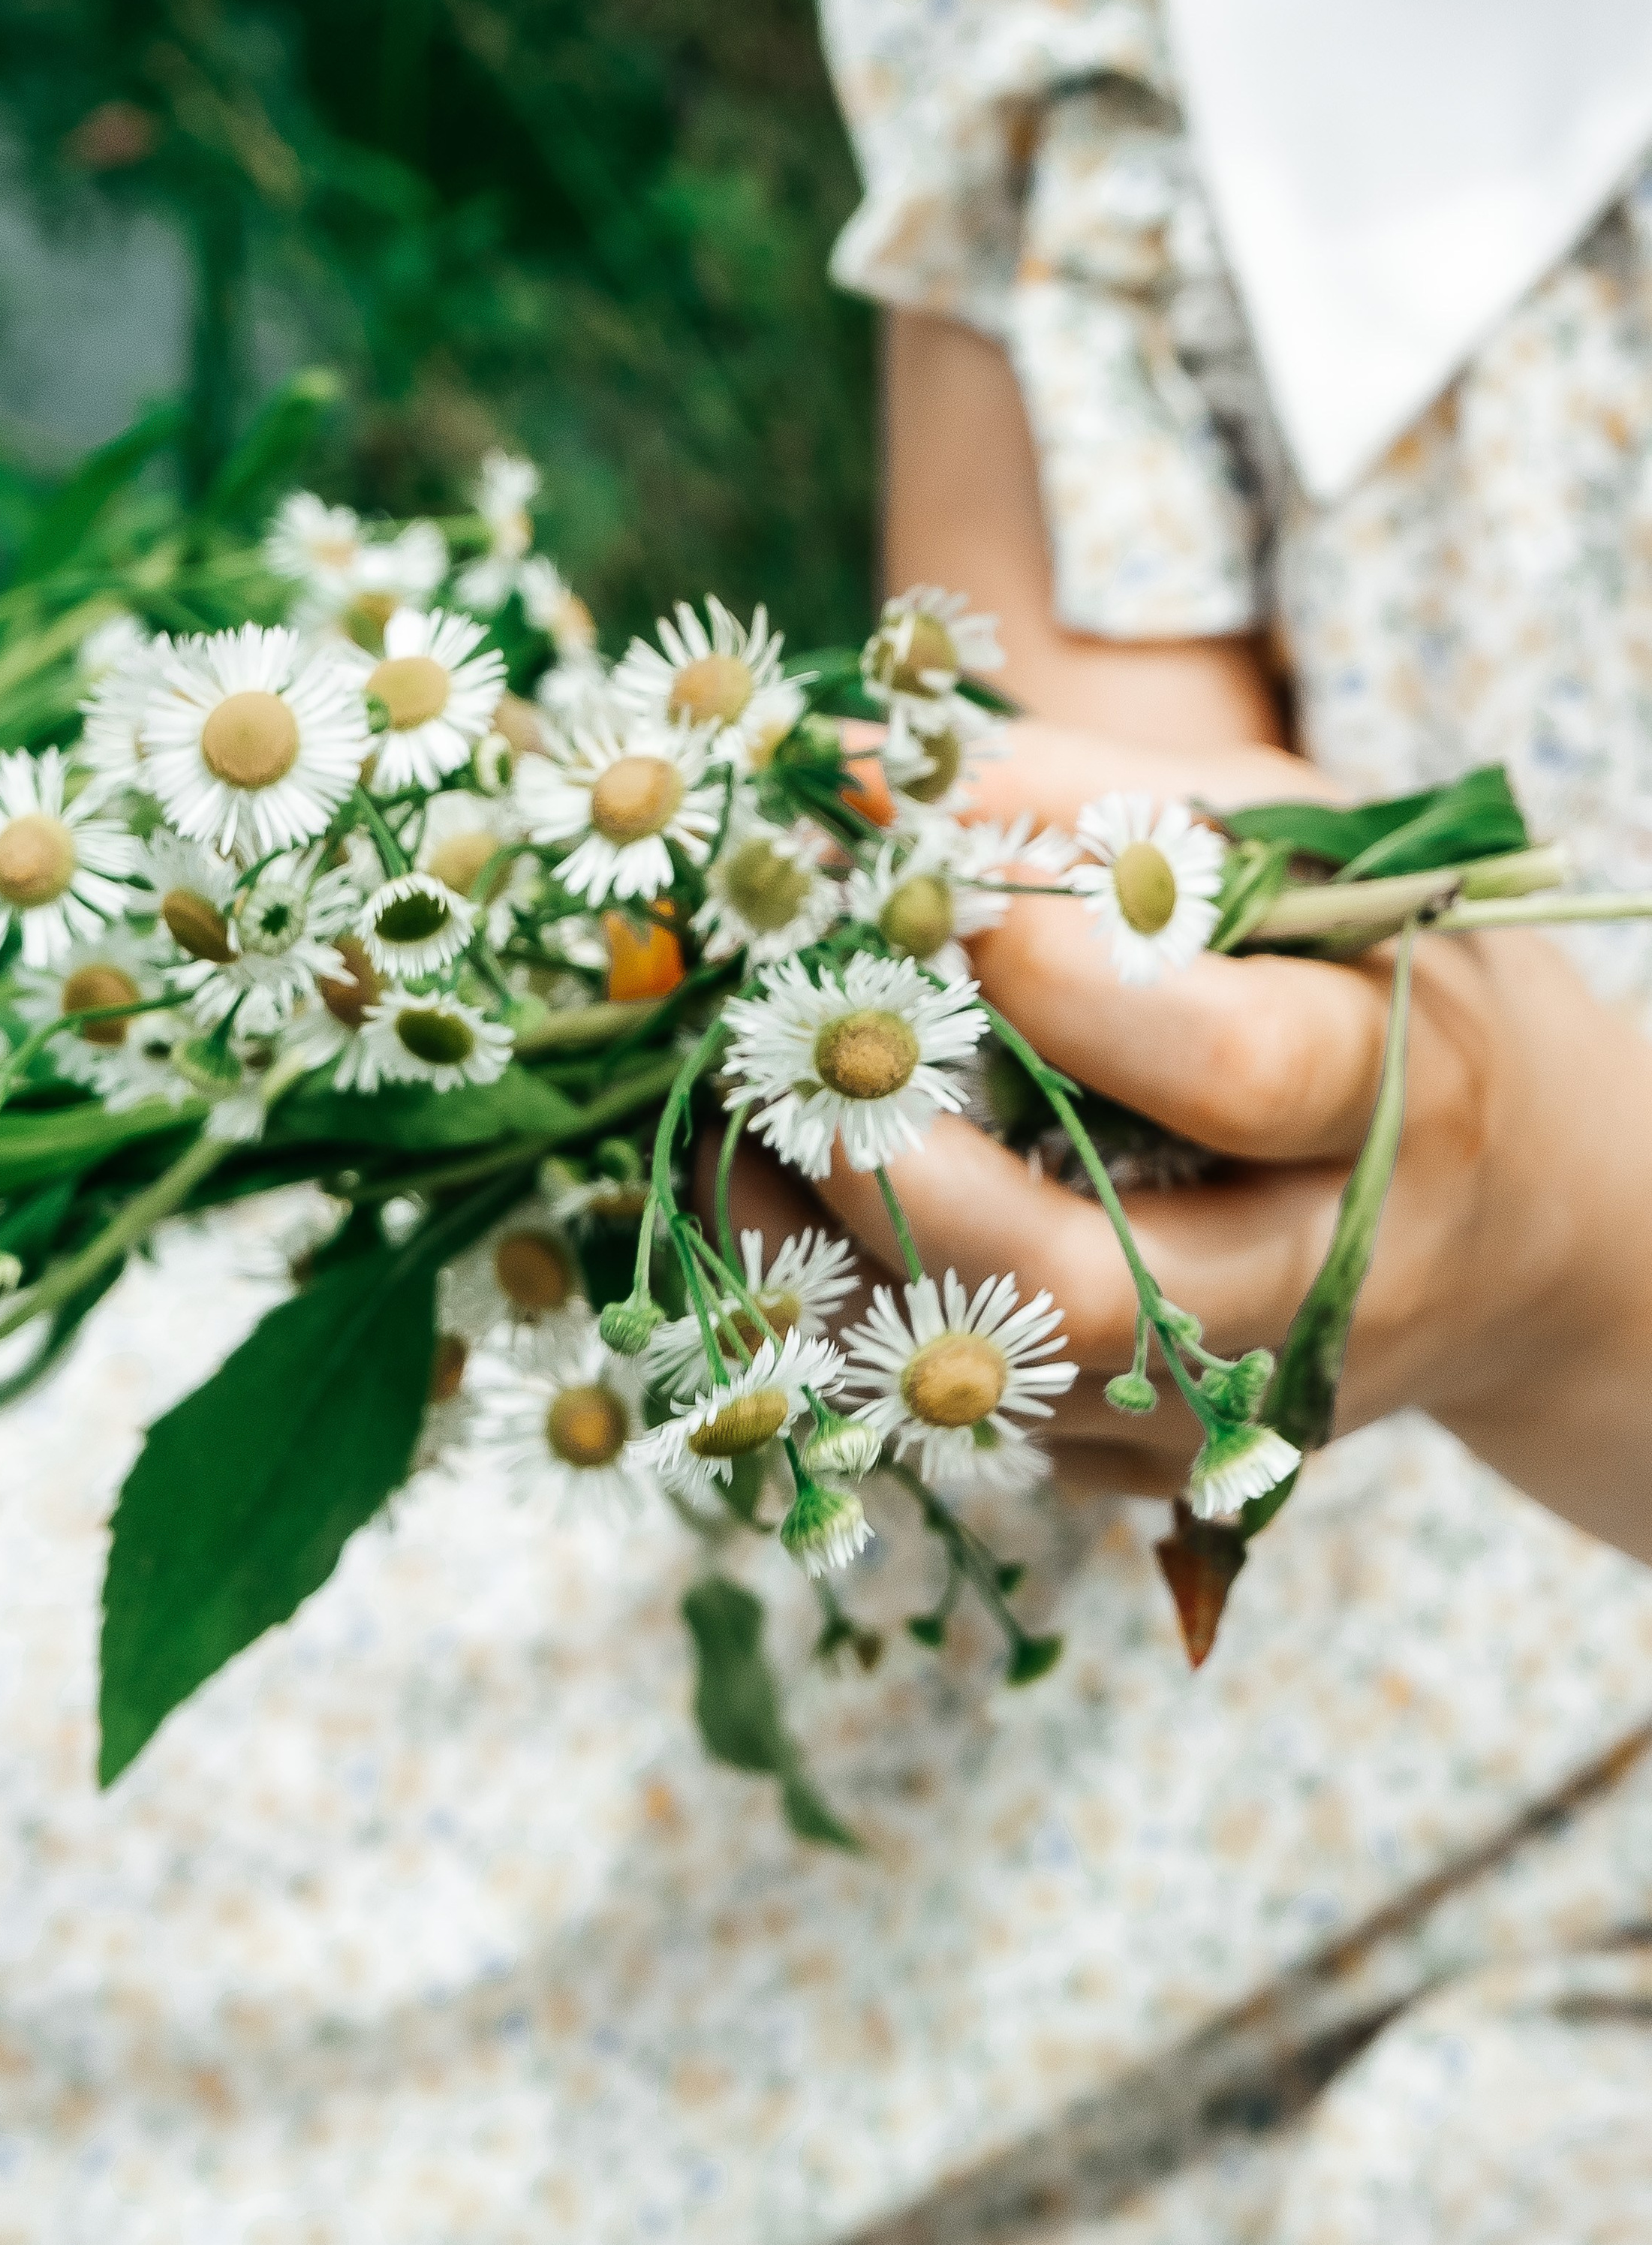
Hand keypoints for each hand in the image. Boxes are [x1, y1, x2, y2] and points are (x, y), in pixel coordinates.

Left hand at [770, 724, 1651, 1560]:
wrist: (1512, 1218)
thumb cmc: (1378, 982)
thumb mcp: (1293, 850)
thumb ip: (1083, 801)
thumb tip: (849, 771)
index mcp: (1400, 1095)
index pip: (1233, 1069)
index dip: (1063, 980)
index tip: (933, 891)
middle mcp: (1325, 1285)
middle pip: (1079, 1286)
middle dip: (886, 1161)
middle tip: (774, 1035)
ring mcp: (1230, 1409)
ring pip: (977, 1388)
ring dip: (811, 1249)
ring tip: (732, 1109)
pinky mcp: (1145, 1473)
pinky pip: (953, 1425)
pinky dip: (833, 1313)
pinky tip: (776, 1195)